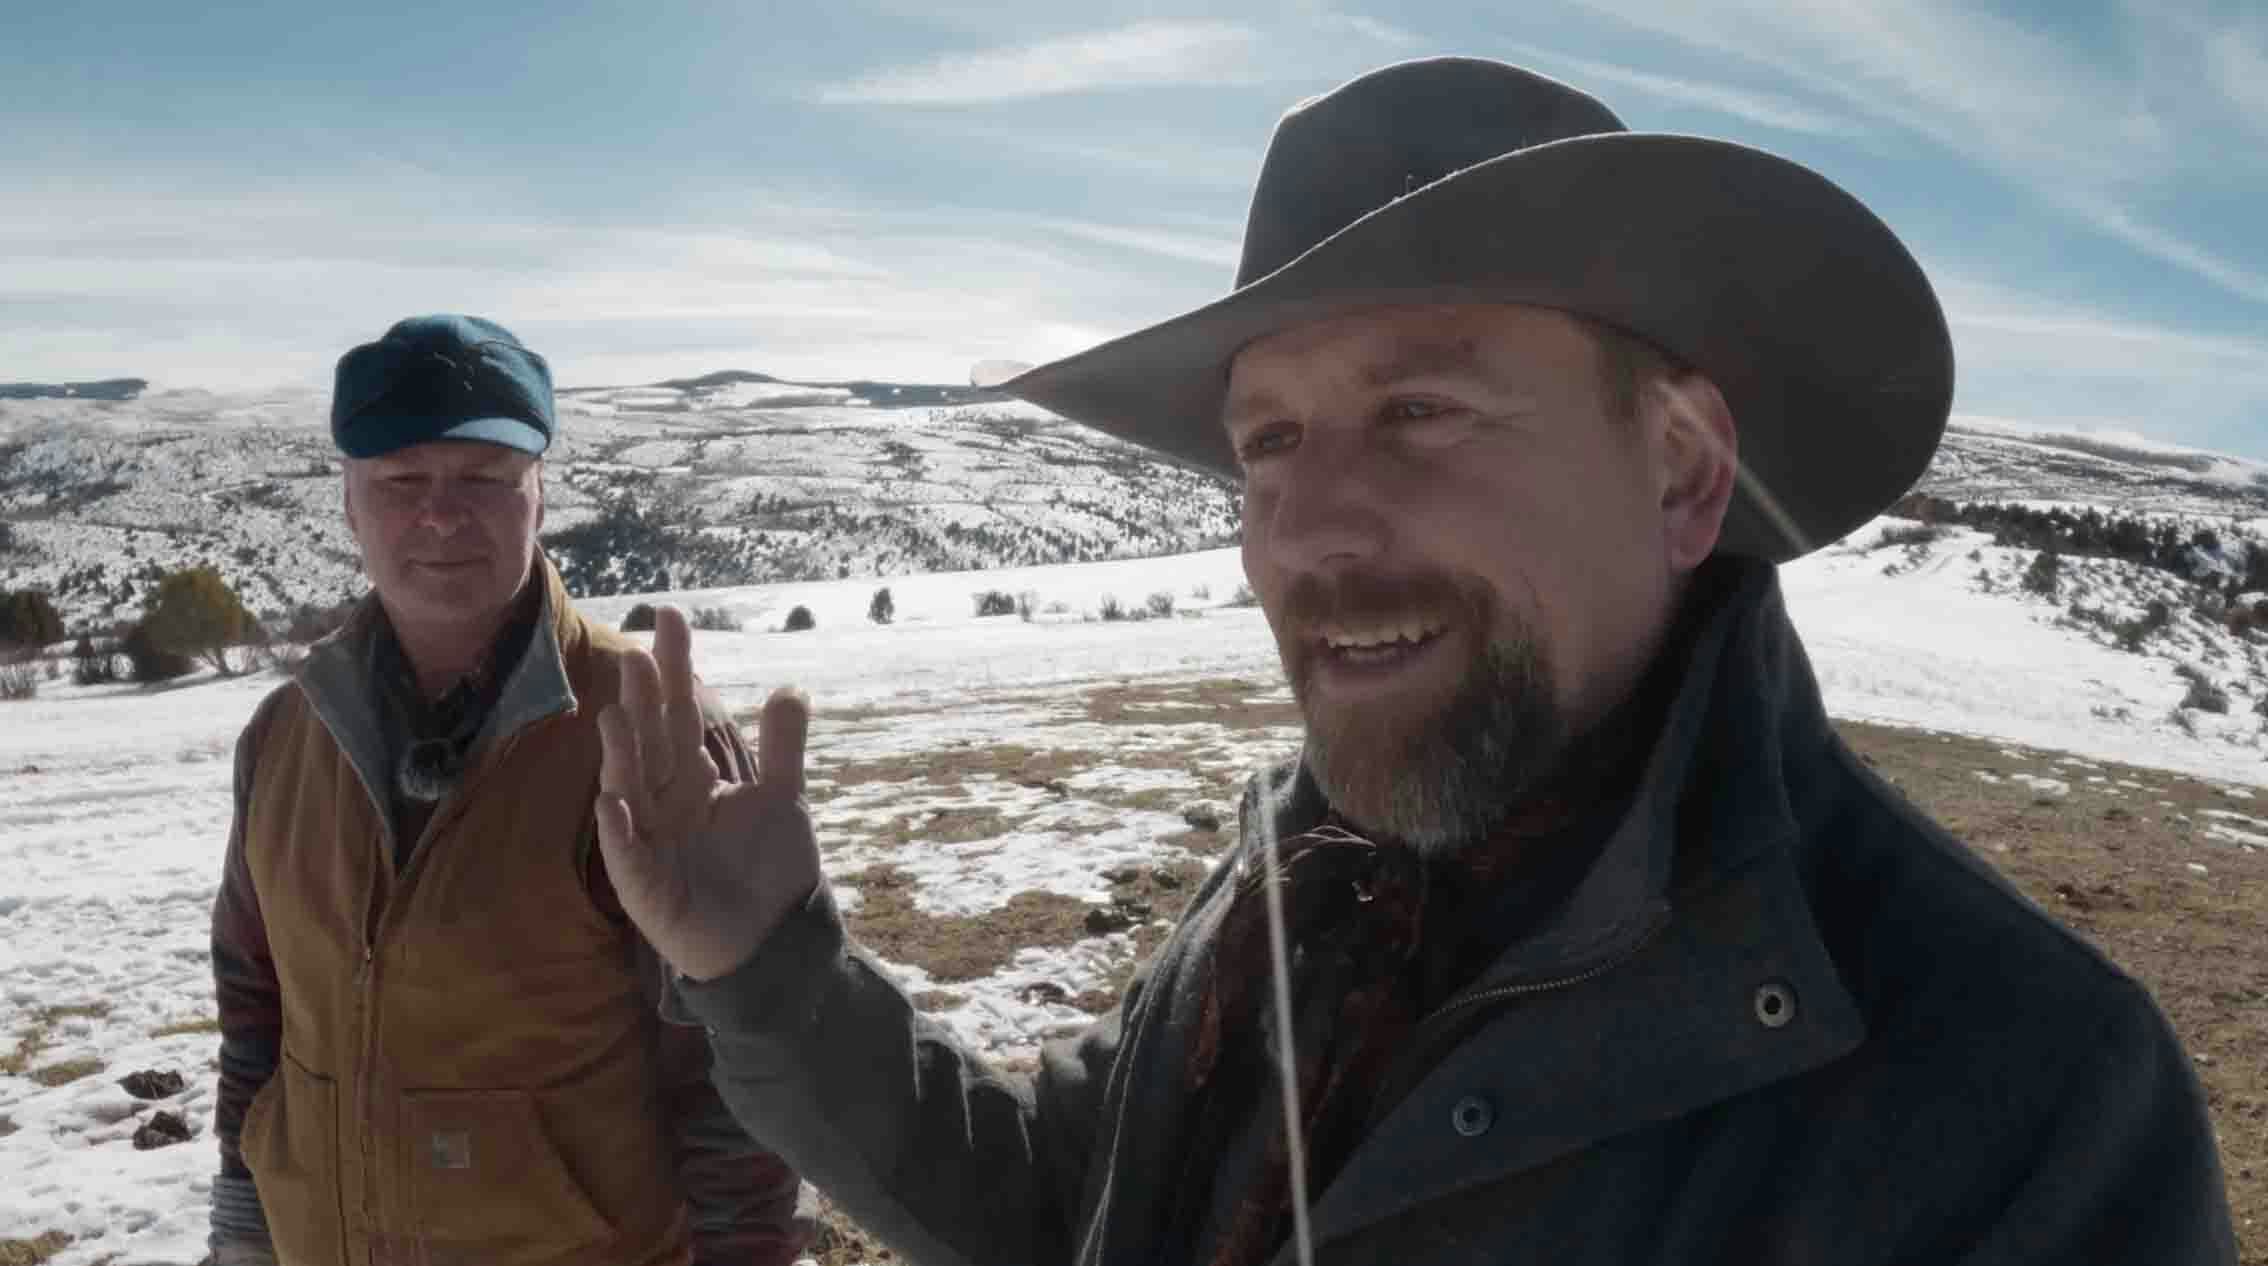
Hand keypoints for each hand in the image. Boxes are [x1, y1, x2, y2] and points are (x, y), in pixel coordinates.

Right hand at [595, 605, 821, 981]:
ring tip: (616, 716)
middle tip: (636, 654)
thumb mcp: (783, 801)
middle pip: (651, 741)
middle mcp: (663, 801)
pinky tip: (613, 804)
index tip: (670, 616)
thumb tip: (788, 687)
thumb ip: (784, 747)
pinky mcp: (647, 888)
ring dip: (621, 755)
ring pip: (630, 790)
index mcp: (693, 776)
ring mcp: (649, 843)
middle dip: (642, 701)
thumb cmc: (766, 870)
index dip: (675, 666)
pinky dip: (620, 833)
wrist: (771, 941)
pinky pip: (628, 858)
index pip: (681, 711)